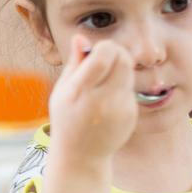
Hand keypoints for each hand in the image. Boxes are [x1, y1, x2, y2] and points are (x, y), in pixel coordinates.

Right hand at [48, 36, 136, 164]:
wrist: (80, 155)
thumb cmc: (66, 119)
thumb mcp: (61, 90)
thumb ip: (74, 63)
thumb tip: (80, 36)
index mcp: (79, 92)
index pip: (105, 55)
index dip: (104, 47)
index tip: (96, 53)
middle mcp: (101, 99)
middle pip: (123, 59)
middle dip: (115, 53)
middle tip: (104, 61)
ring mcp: (119, 107)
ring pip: (129, 71)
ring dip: (119, 68)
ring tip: (104, 81)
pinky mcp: (130, 113)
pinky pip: (130, 88)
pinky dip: (120, 87)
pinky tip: (107, 100)